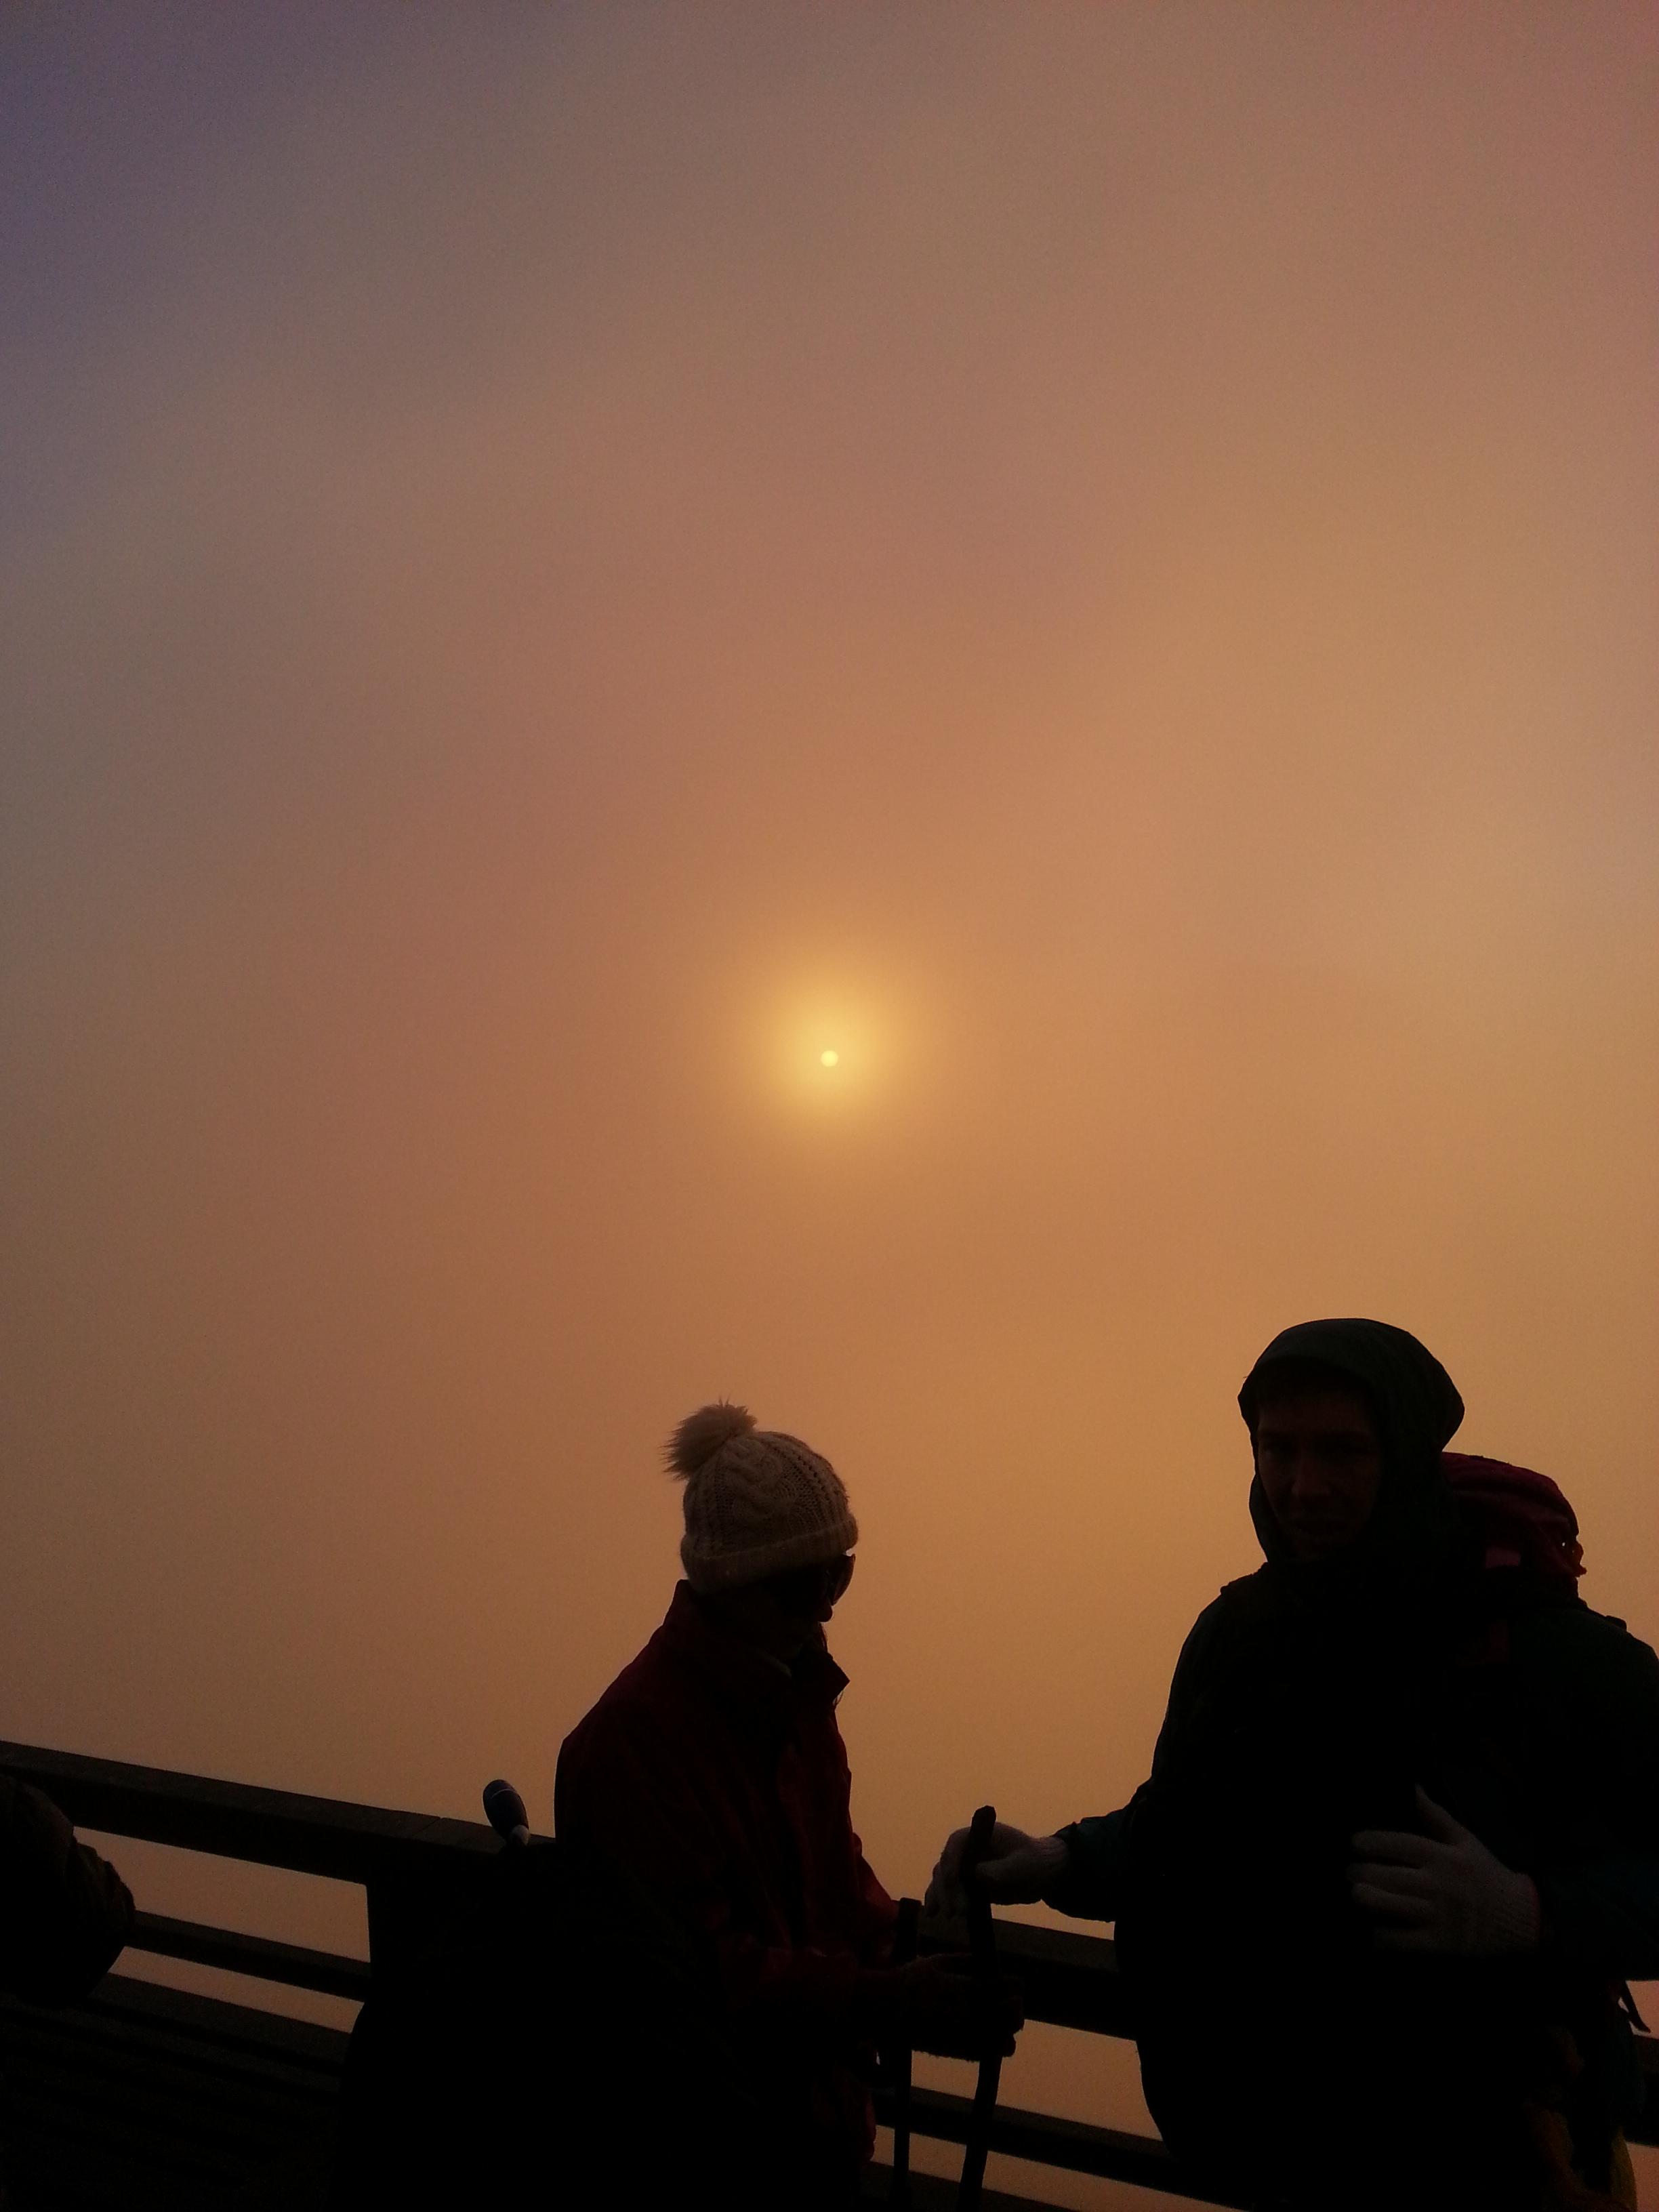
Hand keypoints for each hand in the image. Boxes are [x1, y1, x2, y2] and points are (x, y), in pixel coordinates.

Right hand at [870, 1955, 1022, 2059]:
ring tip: (997, 2022)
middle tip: (1007, 2002)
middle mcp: (974, 2013)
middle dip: (1015, 2007)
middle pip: (1014, 2014)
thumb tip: (983, 1962)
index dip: (1014, 1984)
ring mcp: (968, 2036)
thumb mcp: (937, 1962)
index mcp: (970, 1987)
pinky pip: (990, 2053)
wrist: (887, 2010)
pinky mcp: (961, 2053)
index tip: (1011, 1983)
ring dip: (1007, 2030)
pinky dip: (995, 2045)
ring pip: (1008, 2040)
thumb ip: (963, 1961)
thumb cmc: (910, 1980)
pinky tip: (987, 2037)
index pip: (1010, 1987)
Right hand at [926, 1820, 1069, 1921]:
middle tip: (957, 1912)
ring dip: (941, 1896)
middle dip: (947, 1888)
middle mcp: (966, 1848)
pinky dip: (938, 1900)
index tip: (954, 1884)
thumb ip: (1001, 1869)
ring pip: (942, 1878)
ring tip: (946, 1916)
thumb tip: (977, 1874)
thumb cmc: (1033, 1863)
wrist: (1042, 1873)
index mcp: (979, 1834)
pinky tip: (932, 1914)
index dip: (952, 1863)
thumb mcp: (1022, 1865)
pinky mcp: (966, 1883)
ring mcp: (964, 1866)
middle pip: (946, 1864)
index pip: (956, 1845)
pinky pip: (947, 1890)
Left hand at [1348, 1787, 1540, 1955]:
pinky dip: (1383, 1937)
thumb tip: (1412, 1787)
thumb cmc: (1486, 1874)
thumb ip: (1435, 1815)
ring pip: (1391, 1905)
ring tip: (1356, 1894)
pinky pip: (1402, 1941)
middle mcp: (1439, 1884)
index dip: (1371, 1842)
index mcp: (1444, 1857)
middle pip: (1388, 1875)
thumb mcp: (1465, 1840)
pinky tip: (1375, 1932)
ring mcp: (1439, 1915)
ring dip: (1366, 1899)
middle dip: (1360, 1873)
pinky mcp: (1441, 1944)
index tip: (1354, 1843)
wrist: (1520, 1918)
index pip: (1399, 1844)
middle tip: (1349, 1872)